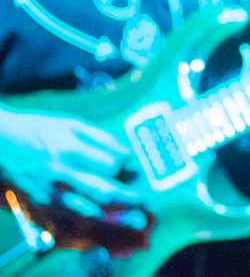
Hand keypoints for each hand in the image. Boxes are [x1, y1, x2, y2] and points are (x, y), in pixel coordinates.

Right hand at [0, 107, 146, 229]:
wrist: (1, 140)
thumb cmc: (39, 128)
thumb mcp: (71, 124)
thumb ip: (101, 139)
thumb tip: (126, 154)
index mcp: (72, 148)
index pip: (110, 165)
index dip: (128, 168)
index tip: (138, 170)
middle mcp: (63, 171)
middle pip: (104, 190)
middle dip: (129, 198)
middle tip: (145, 201)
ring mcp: (51, 189)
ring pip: (89, 207)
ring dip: (114, 213)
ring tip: (134, 216)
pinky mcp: (42, 201)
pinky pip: (69, 213)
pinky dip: (89, 216)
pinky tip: (101, 214)